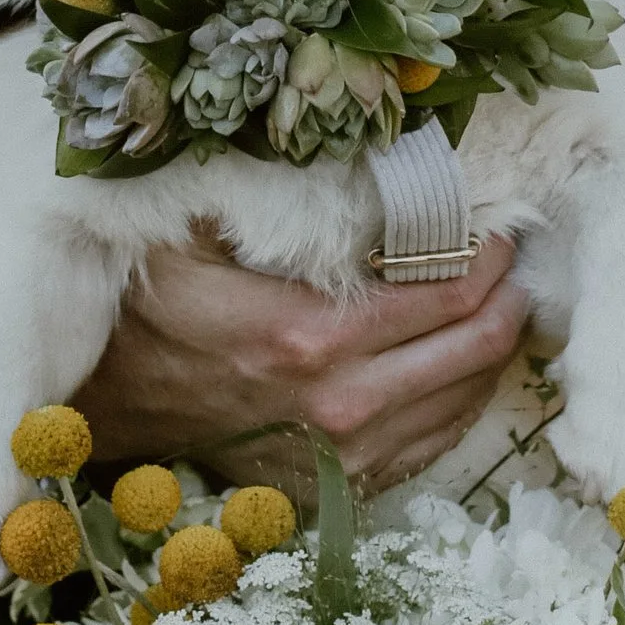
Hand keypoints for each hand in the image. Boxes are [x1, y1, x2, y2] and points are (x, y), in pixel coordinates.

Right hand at [72, 227, 529, 489]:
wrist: (111, 414)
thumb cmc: (151, 314)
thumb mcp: (188, 237)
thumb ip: (259, 195)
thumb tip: (318, 138)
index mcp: (309, 334)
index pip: (444, 293)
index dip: (487, 256)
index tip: (499, 224)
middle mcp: (342, 404)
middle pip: (475, 347)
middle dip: (508, 296)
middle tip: (513, 259)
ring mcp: (349, 455)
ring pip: (468, 397)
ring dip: (494, 346)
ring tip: (497, 301)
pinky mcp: (347, 486)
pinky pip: (439, 441)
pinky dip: (463, 396)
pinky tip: (461, 360)